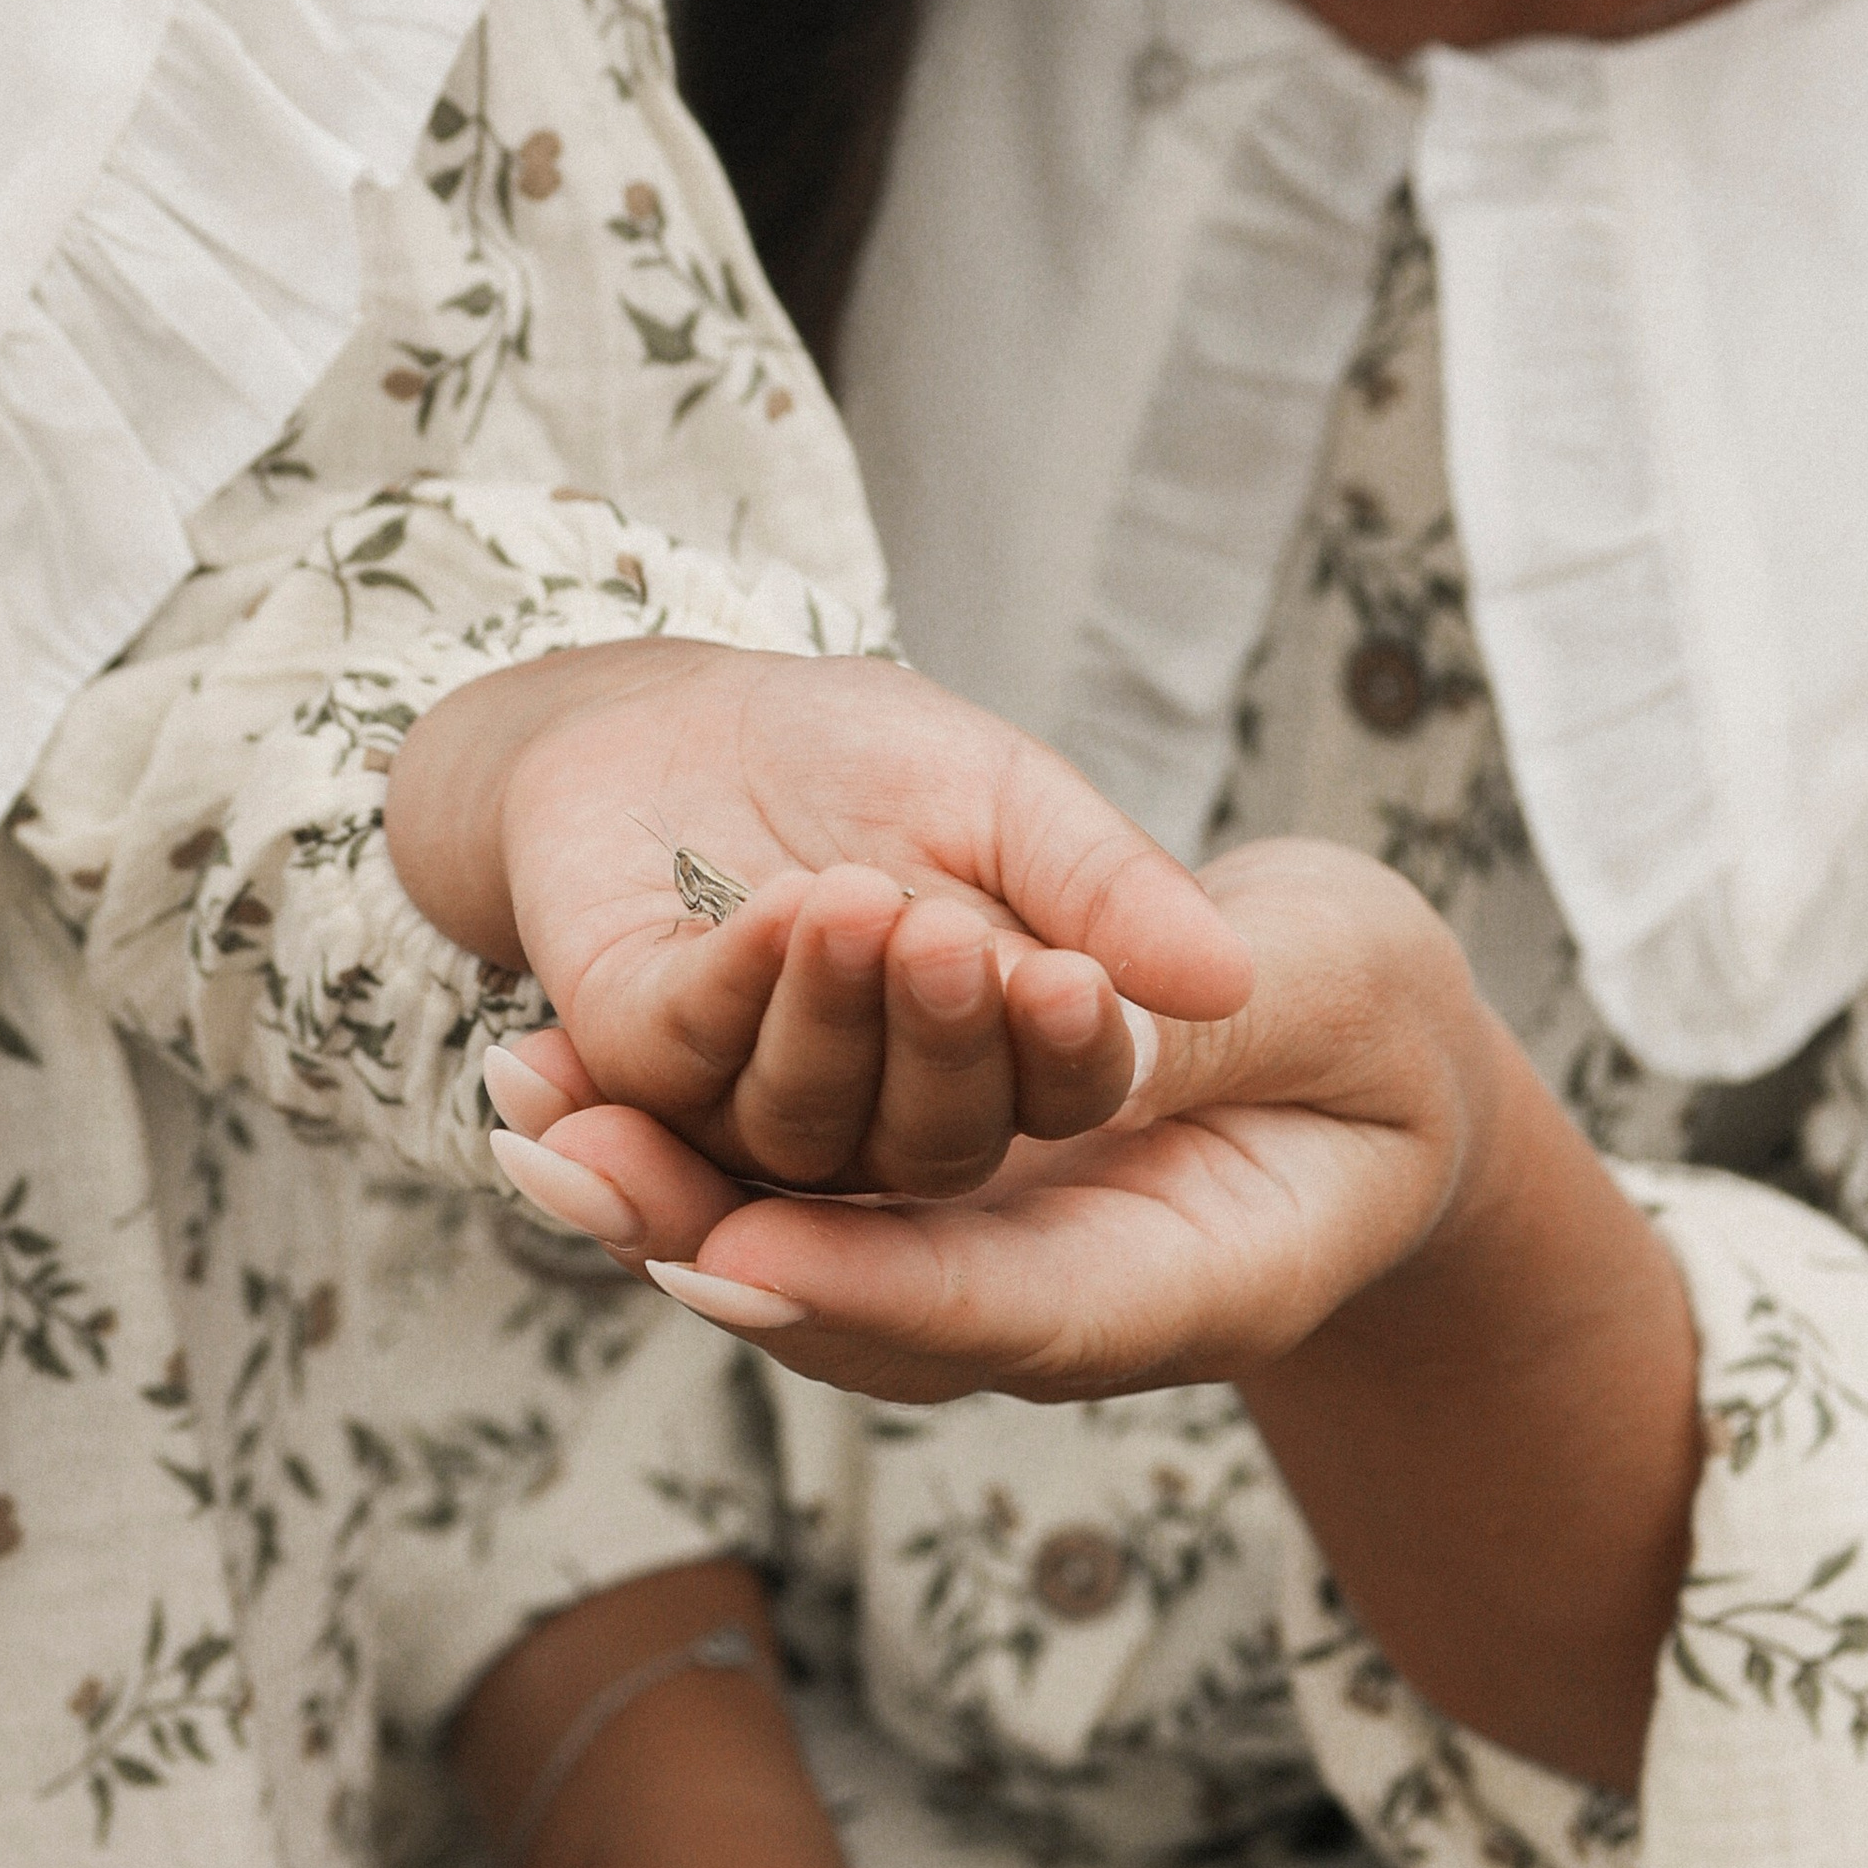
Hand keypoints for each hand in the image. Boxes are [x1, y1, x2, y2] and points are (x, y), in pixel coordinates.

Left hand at [386, 642, 1251, 1199]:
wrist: (699, 708)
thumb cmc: (879, 764)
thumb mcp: (1025, 804)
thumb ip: (1111, 890)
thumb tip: (1220, 977)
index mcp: (1012, 1093)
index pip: (1056, 1149)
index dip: (1066, 1073)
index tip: (1074, 990)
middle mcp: (887, 1135)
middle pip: (935, 1159)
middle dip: (945, 1046)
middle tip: (948, 935)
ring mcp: (762, 1118)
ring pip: (806, 1130)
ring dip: (835, 1015)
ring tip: (854, 896)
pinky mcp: (647, 1066)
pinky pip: (687, 1063)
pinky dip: (735, 984)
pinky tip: (775, 907)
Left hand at [486, 841, 1479, 1391]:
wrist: (1342, 1041)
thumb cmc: (1365, 1018)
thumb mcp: (1336, 980)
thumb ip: (1225, 1012)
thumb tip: (1117, 1024)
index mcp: (1182, 1283)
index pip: (1008, 1311)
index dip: (865, 1284)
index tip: (727, 1250)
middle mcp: (1049, 1298)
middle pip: (854, 1303)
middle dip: (700, 1228)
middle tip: (566, 1157)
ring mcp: (969, 1253)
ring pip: (786, 1248)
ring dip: (646, 1185)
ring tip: (522, 1105)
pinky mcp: (909, 1193)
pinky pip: (771, 1181)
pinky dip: (661, 1129)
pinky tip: (549, 1068)